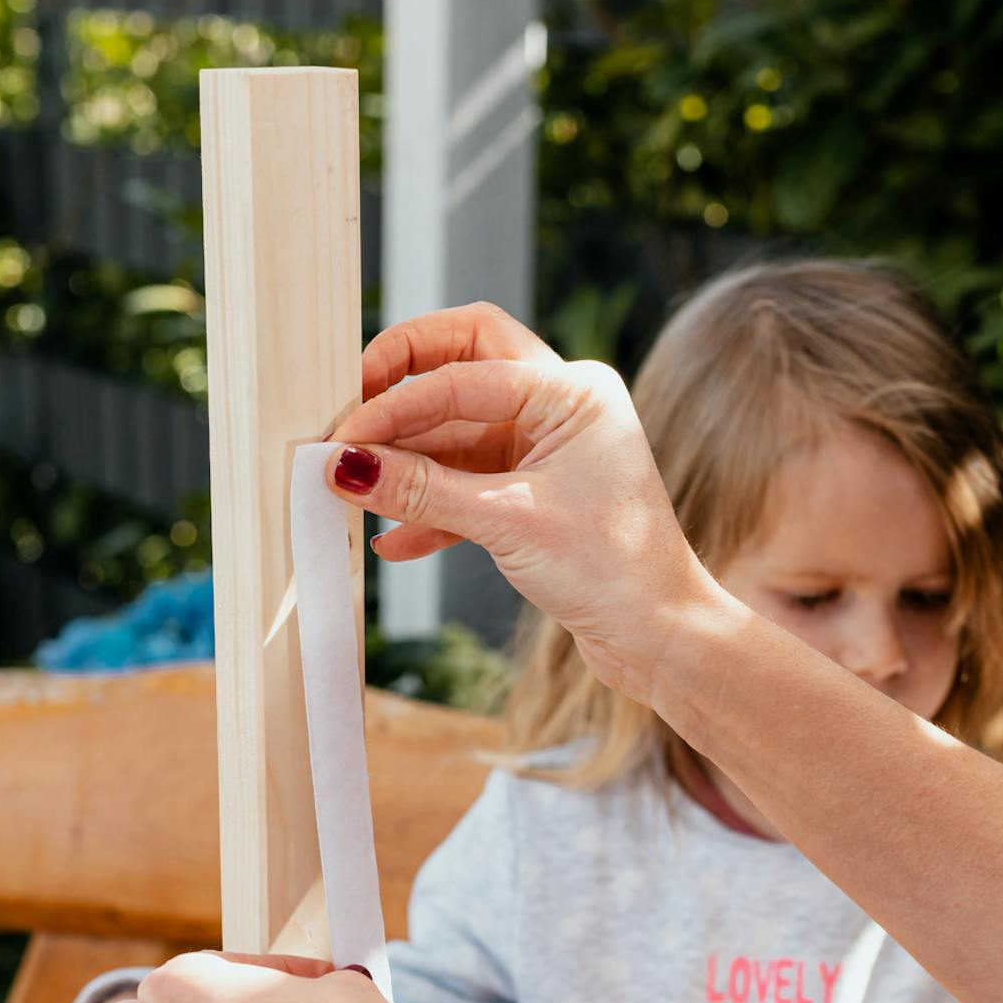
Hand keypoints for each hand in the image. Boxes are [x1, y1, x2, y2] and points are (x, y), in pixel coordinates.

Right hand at [328, 303, 721, 705]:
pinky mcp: (536, 495)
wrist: (659, 636)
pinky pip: (469, 485)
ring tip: (353, 489)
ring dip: (409, 462)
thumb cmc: (612, 571)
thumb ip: (422, 490)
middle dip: (401, 391)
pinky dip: (432, 508)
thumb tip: (346, 465)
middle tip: (346, 415)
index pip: (464, 371)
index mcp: (572, 391)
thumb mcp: (507, 523)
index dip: (396, 403)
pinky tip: (390, 539)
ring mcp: (549, 450)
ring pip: (459, 433)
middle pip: (462, 367)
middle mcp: (563, 407)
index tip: (344, 437)